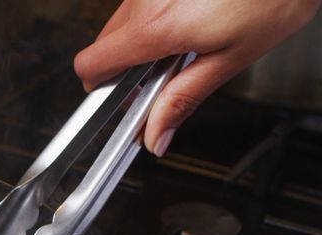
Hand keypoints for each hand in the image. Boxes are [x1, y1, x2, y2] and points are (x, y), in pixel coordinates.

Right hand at [73, 0, 319, 155]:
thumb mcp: (230, 59)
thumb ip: (184, 98)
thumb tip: (155, 135)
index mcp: (155, 29)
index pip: (91, 64)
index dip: (99, 87)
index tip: (120, 97)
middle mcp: (143, 0)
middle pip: (105, 43)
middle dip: (127, 64)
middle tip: (167, 74)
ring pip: (125, 19)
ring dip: (145, 36)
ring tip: (191, 38)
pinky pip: (144, 0)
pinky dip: (159, 13)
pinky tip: (195, 14)